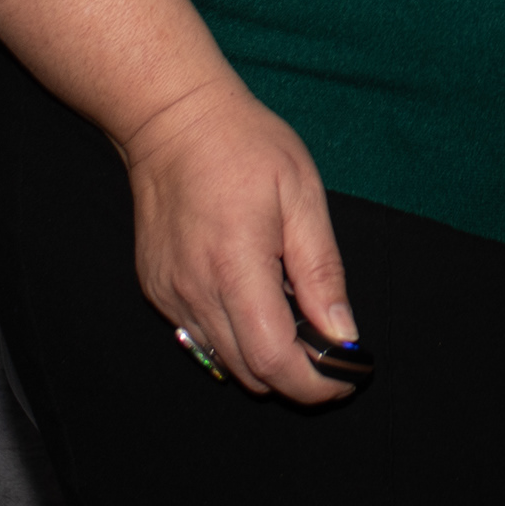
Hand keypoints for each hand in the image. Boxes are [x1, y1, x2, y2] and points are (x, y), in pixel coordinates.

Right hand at [119, 75, 360, 406]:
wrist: (171, 121)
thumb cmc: (246, 146)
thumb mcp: (302, 195)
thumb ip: (322, 271)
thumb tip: (343, 334)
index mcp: (235, 268)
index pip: (274, 360)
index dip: (314, 384)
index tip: (346, 379)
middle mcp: (195, 293)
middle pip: (250, 373)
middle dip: (297, 378)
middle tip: (333, 353)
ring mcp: (170, 296)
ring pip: (225, 361)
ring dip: (266, 359)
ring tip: (298, 322)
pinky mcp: (158, 291)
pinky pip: (201, 337)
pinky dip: (236, 337)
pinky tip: (257, 301)